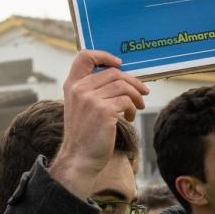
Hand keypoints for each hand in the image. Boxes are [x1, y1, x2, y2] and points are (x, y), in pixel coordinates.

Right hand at [50, 50, 147, 198]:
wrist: (79, 158)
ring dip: (136, 96)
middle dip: (133, 81)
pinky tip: (130, 118)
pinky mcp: (103, 111)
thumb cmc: (84, 134)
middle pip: (113, 72)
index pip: (83, 57)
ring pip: (123, 86)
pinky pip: (127, 101)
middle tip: (143, 93)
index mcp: (71, 85)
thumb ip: (92, 91)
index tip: (118, 63)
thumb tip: (121, 79)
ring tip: (138, 107)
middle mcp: (79, 89)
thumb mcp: (80, 107)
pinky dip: (133, 109)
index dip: (103, 55)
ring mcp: (90, 99)